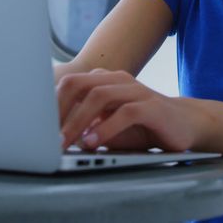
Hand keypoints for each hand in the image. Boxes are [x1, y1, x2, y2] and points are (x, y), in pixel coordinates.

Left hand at [56, 69, 205, 151]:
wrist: (185, 125)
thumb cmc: (143, 126)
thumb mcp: (109, 125)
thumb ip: (85, 125)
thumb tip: (53, 136)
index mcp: (105, 81)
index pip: (70, 84)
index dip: (51, 105)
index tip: (37, 128)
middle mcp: (118, 80)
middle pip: (79, 85)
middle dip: (59, 110)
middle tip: (46, 136)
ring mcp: (136, 90)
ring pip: (99, 97)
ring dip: (78, 121)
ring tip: (66, 142)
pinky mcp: (152, 106)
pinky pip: (125, 112)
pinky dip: (105, 128)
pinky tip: (93, 142)